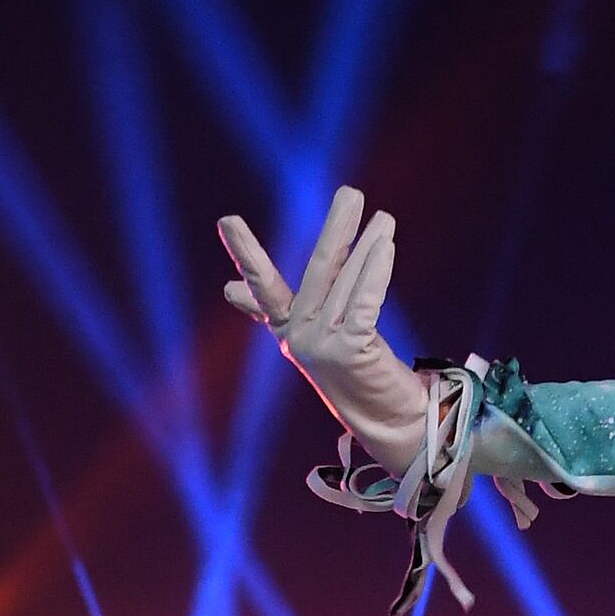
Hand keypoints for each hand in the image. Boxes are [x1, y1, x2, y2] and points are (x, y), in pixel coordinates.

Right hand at [219, 187, 431, 466]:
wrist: (388, 422)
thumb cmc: (353, 374)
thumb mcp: (312, 337)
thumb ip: (271, 310)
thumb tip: (226, 291)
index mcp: (288, 330)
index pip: (264, 287)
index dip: (246, 253)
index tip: (228, 220)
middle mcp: (300, 338)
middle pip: (320, 271)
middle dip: (337, 229)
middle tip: (352, 193)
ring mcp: (324, 347)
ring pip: (350, 283)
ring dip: (370, 247)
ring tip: (384, 218)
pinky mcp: (351, 352)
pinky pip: (365, 300)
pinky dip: (376, 271)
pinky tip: (386, 247)